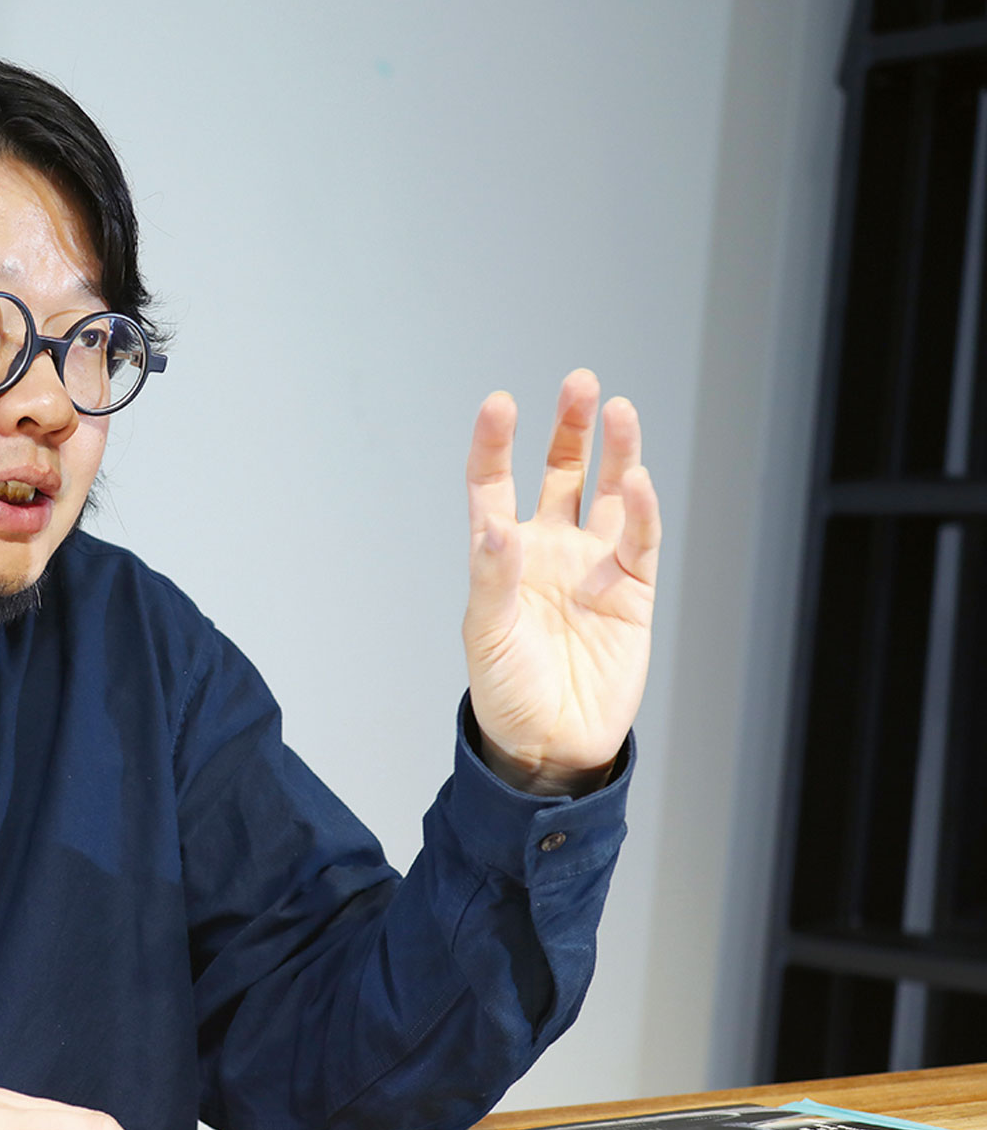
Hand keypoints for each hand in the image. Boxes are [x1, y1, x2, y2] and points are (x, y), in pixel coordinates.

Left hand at [462, 370, 659, 795]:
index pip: (494, 485)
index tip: (499, 404)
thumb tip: (497, 529)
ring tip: (618, 409)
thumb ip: (493, 579)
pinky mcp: (633, 592)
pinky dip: (643, 509)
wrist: (551, 746)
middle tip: (579, 383)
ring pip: (608, 495)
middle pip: (561, 474)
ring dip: (615, 453)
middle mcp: (548, 549)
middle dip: (569, 430)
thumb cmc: (506, 691)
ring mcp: (592, 566)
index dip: (495, 445)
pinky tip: (639, 478)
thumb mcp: (486, 634)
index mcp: (501, 555)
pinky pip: (640, 540)